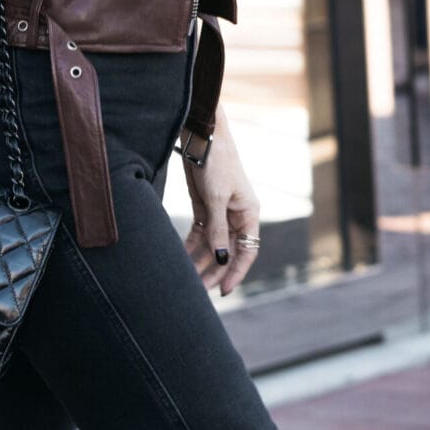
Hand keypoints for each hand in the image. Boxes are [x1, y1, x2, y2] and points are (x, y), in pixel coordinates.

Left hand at [181, 117, 261, 298]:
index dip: (236, 272)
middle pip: (227, 252)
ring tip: (187, 280)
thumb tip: (222, 258)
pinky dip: (191, 247)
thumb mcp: (217, 198)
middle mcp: (237, 217)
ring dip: (201, 262)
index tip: (223, 291)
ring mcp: (220, 213)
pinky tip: (181, 259)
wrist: (202, 137)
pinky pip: (199, 234)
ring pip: (212, 245)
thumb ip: (218, 229)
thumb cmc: (217, 163)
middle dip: (214, 271)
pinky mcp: (204, 207)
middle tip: (198, 291)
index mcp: (249, 214)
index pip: (247, 251)